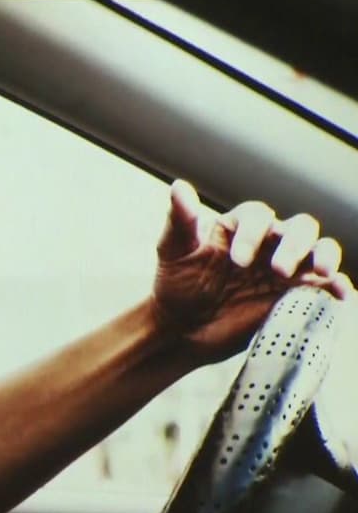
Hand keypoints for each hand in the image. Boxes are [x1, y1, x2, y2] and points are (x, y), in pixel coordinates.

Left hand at [151, 180, 352, 363]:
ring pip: (319, 248)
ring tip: (320, 272)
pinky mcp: (295, 293)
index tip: (237, 261)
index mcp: (240, 227)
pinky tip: (339, 291)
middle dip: (294, 244)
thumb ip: (180, 220)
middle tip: (278, 270)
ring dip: (324, 255)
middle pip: (298, 227)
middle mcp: (267, 242)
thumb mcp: (173, 252)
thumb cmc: (177, 284)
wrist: (183, 326)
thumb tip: (179, 187)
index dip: (252, 234)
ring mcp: (285, 267)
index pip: (258, 216)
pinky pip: (324, 283)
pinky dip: (337, 284)